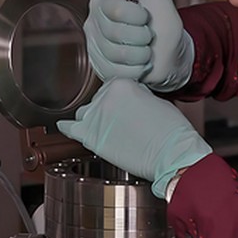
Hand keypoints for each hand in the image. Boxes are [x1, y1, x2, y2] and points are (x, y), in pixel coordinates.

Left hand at [56, 79, 211, 198]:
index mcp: (121, 83)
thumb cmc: (171, 131)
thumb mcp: (157, 100)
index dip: (122, 100)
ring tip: (108, 130)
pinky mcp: (90, 137)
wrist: (172, 154)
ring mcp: (95, 117)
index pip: (113, 87)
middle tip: (124, 123)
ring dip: (95, 120)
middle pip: (99, 100)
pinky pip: (70, 129)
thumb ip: (136, 95)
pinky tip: (66, 126)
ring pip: (86, 114)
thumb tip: (129, 101)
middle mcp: (105, 97)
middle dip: (109, 110)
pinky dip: (67, 127)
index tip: (128, 109)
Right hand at [85, 0, 193, 91]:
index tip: (146, 16)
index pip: (115, 10)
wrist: (170, 52)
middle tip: (148, 35)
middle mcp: (93, 25)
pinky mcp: (102, 70)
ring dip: (142, 54)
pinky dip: (138, 69)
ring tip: (146, 49)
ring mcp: (95, 49)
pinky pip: (119, 72)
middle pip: (116, 34)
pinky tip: (141, 63)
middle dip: (142, 36)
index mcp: (102, 4)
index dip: (137, 15)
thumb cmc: (162, 21)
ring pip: (118, 55)